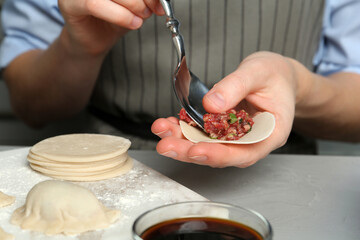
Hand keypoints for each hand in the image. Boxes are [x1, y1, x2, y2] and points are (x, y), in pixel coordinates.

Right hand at [58, 0, 164, 56]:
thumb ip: (145, 0)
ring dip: (133, 6)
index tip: (160, 3)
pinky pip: (95, 4)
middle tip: (150, 10)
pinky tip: (133, 24)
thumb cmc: (111, 20)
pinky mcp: (70, 3)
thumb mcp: (134, 7)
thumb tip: (161, 0)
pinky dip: (120, 15)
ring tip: (141, 18)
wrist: (93, 42)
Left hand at [152, 51, 308, 167]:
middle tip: (166, 145)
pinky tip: (169, 124)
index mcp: (271, 133)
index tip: (195, 151)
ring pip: (208, 145)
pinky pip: (203, 133)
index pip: (245, 152)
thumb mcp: (258, 72)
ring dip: (182, 141)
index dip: (219, 155)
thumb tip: (211, 104)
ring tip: (161, 130)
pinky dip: (184, 129)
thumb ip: (236, 86)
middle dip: (190, 151)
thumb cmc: (274, 74)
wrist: (276, 75)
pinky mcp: (223, 129)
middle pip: (220, 153)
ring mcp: (236, 136)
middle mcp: (252, 140)